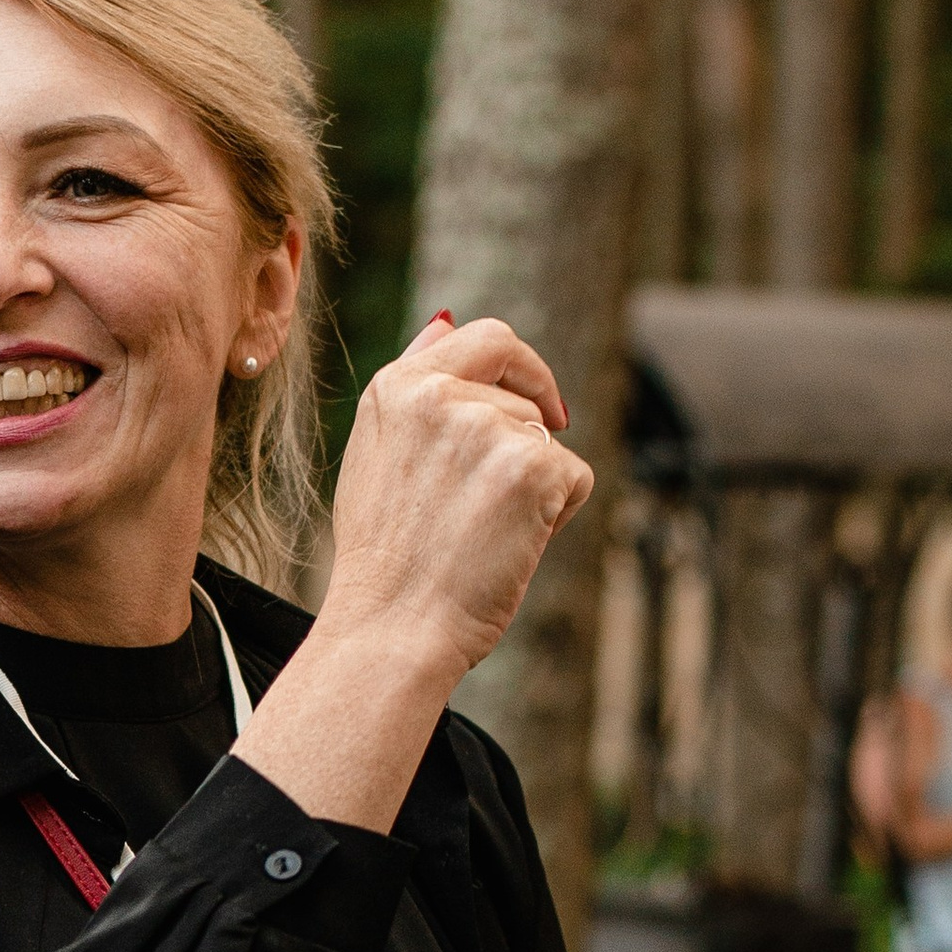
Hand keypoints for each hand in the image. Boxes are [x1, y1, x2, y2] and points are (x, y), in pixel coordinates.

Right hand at [318, 315, 592, 693]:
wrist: (392, 627)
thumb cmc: (385, 561)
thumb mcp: (378, 456)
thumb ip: (415, 390)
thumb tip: (446, 324)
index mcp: (397, 386)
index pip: (487, 337)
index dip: (524, 369)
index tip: (540, 405)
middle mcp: (438, 392)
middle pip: (525, 394)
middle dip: (533, 435)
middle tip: (515, 493)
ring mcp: (486, 425)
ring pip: (547, 441)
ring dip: (534, 485)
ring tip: (484, 535)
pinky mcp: (532, 463)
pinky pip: (573, 478)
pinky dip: (556, 515)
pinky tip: (511, 546)